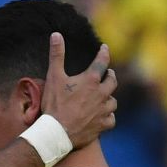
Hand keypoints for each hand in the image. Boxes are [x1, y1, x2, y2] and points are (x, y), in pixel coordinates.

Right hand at [41, 32, 117, 148]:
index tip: (105, 48)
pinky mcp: (102, 125)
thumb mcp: (54, 77)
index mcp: (91, 80)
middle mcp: (101, 94)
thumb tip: (56, 34)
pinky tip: (104, 116)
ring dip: (109, 97)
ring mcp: (103, 110)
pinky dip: (108, 116)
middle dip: (110, 75)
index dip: (104, 53)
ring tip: (105, 97)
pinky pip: (111, 119)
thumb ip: (57, 55)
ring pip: (113, 101)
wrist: (57, 133)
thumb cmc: (55, 104)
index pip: (102, 61)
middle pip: (112, 81)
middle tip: (108, 74)